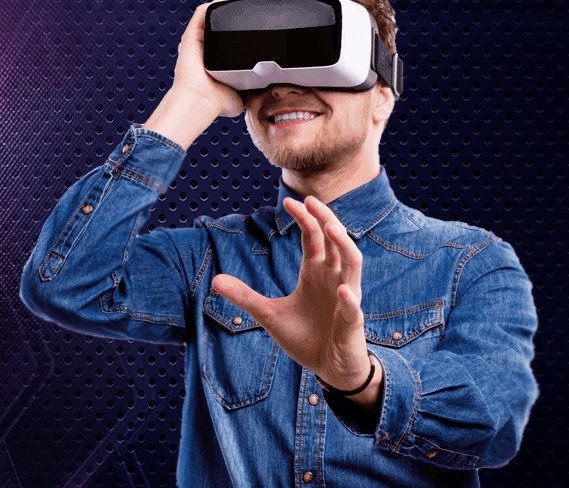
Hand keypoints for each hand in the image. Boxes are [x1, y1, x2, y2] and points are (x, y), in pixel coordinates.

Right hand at [142, 0, 243, 148]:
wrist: (200, 101)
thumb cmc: (216, 103)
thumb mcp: (241, 97)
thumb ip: (252, 93)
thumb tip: (264, 91)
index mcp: (217, 63)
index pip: (229, 43)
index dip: (242, 34)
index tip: (257, 28)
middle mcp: (207, 51)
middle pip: (220, 28)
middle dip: (235, 19)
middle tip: (250, 13)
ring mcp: (199, 42)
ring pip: (211, 18)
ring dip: (224, 10)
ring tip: (240, 4)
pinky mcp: (192, 36)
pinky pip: (201, 14)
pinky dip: (212, 6)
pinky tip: (224, 2)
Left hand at [212, 196, 370, 390]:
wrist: (329, 368)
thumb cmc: (305, 337)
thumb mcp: (269, 314)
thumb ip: (245, 296)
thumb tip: (215, 280)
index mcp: (316, 272)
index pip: (314, 237)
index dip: (304, 218)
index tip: (289, 201)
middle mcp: (334, 278)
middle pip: (335, 240)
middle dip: (324, 218)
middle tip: (308, 200)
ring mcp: (346, 298)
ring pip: (353, 263)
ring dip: (344, 245)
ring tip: (329, 228)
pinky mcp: (352, 323)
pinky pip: (353, 306)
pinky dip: (348, 298)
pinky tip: (340, 289)